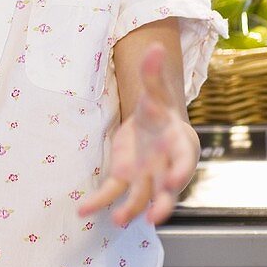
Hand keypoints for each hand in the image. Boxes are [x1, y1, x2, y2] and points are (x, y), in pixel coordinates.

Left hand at [78, 43, 199, 225]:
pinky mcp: (125, 178)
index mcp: (179, 145)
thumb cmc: (160, 111)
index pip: (183, 161)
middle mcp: (165, 167)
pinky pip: (112, 193)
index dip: (180, 171)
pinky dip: (99, 203)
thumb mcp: (156, 91)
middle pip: (166, 189)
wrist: (153, 126)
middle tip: (155, 217)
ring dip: (131, 210)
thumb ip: (153, 73)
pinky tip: (83, 210)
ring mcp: (145, 177)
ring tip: (118, 219)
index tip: (172, 179)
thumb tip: (154, 46)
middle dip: (162, 204)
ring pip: (140, 198)